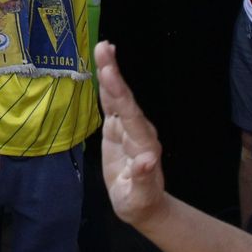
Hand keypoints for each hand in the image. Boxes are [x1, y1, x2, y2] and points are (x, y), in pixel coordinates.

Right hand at [95, 40, 167, 227]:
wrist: (142, 204)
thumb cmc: (139, 202)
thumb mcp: (140, 198)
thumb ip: (145, 178)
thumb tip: (148, 159)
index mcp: (143, 145)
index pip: (129, 114)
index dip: (118, 92)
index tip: (108, 71)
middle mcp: (138, 130)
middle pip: (124, 98)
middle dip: (113, 74)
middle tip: (103, 48)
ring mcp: (128, 127)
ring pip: (118, 96)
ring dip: (110, 72)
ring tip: (103, 48)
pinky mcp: (118, 127)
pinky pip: (112, 102)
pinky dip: (107, 84)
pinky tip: (103, 67)